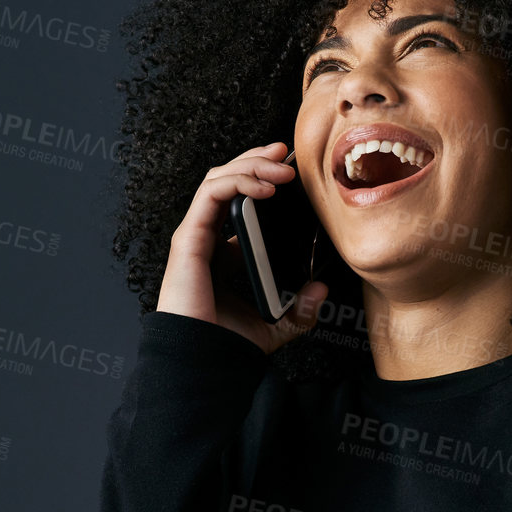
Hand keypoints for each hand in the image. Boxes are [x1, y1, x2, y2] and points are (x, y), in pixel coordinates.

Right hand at [155, 141, 330, 354]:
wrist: (203, 359)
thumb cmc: (228, 344)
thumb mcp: (278, 325)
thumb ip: (301, 309)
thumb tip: (322, 289)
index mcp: (224, 253)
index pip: (240, 200)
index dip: (263, 179)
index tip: (293, 172)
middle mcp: (208, 239)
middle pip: (228, 181)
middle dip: (257, 159)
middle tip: (287, 152)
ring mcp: (195, 235)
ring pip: (218, 179)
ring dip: (251, 164)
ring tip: (282, 167)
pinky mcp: (189, 238)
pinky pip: (211, 194)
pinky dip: (238, 181)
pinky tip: (265, 186)